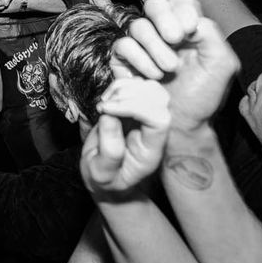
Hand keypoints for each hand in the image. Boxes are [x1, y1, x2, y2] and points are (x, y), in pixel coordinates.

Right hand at [80, 78, 169, 197]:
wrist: (105, 175)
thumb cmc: (105, 178)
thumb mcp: (102, 174)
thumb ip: (109, 153)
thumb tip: (109, 118)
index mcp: (152, 149)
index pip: (159, 120)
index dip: (135, 107)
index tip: (107, 110)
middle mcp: (154, 129)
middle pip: (160, 99)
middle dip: (129, 95)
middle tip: (103, 105)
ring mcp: (147, 115)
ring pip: (150, 87)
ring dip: (124, 87)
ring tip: (103, 102)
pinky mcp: (136, 105)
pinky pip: (137, 85)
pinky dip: (120, 84)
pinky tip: (106, 98)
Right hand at [111, 0, 240, 131]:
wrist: (183, 125)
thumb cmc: (203, 95)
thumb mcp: (221, 64)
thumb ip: (212, 35)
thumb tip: (190, 20)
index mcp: (187, 27)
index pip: (180, 1)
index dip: (183, 9)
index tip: (190, 29)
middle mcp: (162, 31)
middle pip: (154, 4)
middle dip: (165, 18)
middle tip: (176, 38)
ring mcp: (141, 45)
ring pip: (138, 26)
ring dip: (156, 46)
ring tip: (170, 68)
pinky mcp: (123, 60)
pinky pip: (123, 45)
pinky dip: (139, 59)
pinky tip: (153, 76)